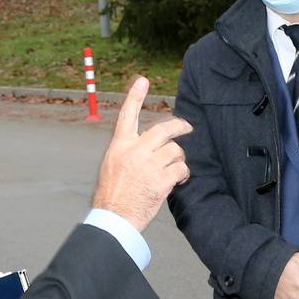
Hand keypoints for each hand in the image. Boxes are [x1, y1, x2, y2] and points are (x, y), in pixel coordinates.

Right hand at [90, 77, 192, 232]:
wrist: (113, 218)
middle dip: (179, 127)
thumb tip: (146, 144)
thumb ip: (128, 151)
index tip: (142, 81)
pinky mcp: (160, 181)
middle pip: (163, 129)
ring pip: (175, 151)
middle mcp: (134, 152)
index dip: (135, 96)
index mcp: (119, 146)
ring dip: (179, 159)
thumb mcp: (111, 166)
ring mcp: (148, 165)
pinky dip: (183, 175)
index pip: (127, 115)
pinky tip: (178, 181)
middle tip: (187, 128)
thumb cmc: (112, 195)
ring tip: (174, 170)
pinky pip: (181, 169)